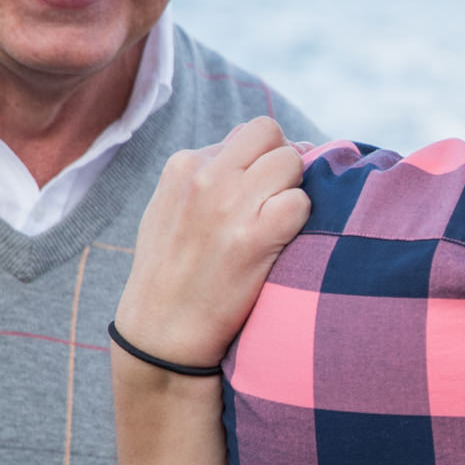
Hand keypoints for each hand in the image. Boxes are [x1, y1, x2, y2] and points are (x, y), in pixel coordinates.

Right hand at [113, 117, 310, 372]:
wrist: (162, 331)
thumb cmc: (173, 272)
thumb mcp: (171, 208)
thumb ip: (207, 174)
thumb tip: (259, 148)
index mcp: (183, 165)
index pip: (249, 133)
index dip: (267, 157)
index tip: (265, 188)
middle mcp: (206, 176)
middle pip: (272, 136)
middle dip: (285, 162)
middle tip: (279, 201)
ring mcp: (230, 204)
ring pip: (291, 162)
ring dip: (295, 190)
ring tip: (277, 225)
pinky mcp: (255, 237)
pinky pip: (301, 202)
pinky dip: (302, 220)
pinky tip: (282, 243)